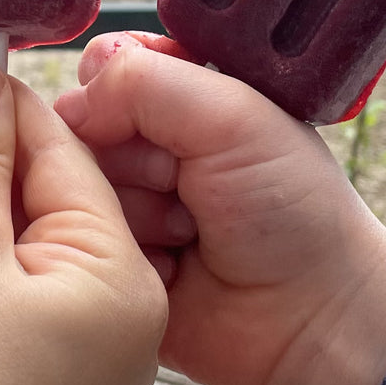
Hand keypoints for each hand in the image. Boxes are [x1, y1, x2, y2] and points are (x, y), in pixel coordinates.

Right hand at [53, 32, 385, 384]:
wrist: (313, 319)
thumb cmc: (294, 209)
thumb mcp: (232, 117)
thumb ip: (145, 82)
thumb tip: (71, 101)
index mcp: (186, 93)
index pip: (110, 65)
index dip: (116, 92)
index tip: (158, 124)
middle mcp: (152, 143)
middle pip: (82, 127)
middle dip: (133, 160)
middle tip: (185, 185)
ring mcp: (132, 202)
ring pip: (76, 186)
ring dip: (134, 211)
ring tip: (188, 231)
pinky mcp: (116, 258)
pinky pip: (77, 243)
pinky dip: (123, 253)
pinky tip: (172, 268)